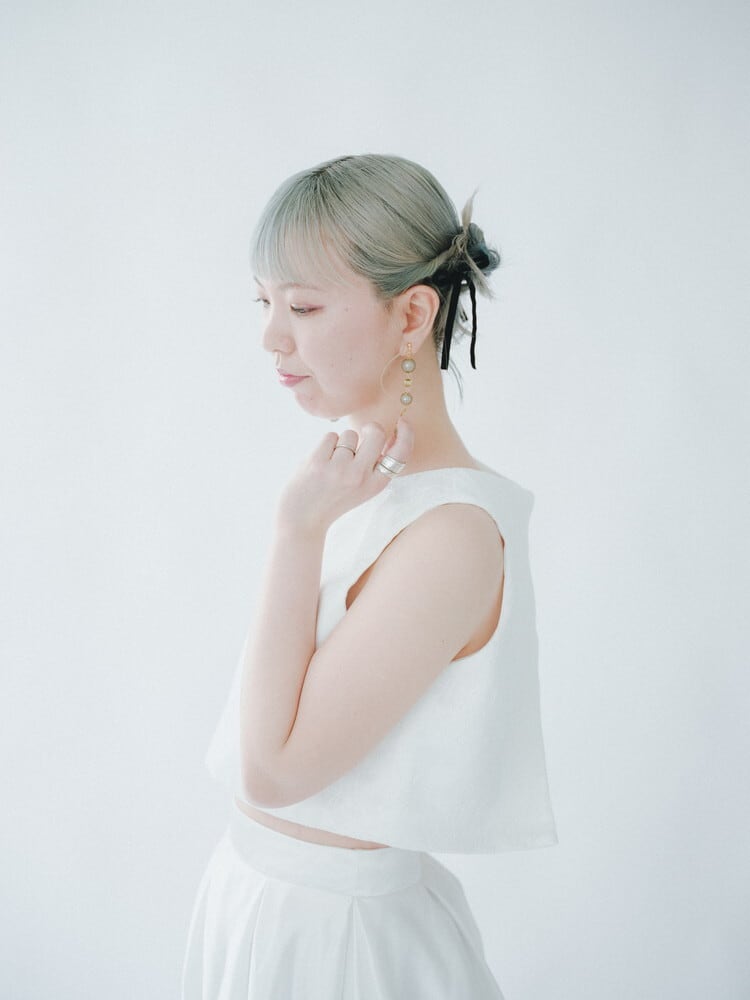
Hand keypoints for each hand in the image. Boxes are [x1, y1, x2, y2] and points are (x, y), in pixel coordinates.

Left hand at [277, 416, 414, 534]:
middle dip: (370, 428)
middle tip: (362, 435)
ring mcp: (339, 468)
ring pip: (349, 434)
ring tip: (332, 463)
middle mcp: (360, 476)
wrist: (303, 519)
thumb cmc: (333, 499)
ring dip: (341, 443)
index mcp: (375, 484)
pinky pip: (330, 436)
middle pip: (376, 432)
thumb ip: (374, 466)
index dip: (406, 434)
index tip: (402, 423)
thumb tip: (383, 434)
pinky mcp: (318, 461)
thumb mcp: (362, 489)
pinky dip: (325, 445)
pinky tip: (320, 463)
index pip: (401, 454)